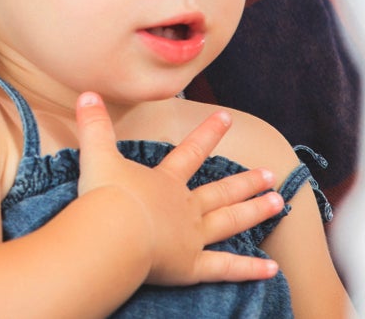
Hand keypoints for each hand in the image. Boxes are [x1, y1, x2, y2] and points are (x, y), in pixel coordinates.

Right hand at [74, 92, 282, 286]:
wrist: (113, 234)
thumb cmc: (105, 197)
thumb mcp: (97, 156)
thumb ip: (94, 127)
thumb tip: (86, 95)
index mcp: (164, 182)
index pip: (190, 153)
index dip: (208, 134)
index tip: (226, 117)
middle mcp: (184, 207)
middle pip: (219, 191)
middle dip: (244, 181)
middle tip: (270, 174)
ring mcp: (192, 237)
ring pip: (230, 222)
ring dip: (255, 213)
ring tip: (278, 204)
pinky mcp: (191, 266)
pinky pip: (226, 267)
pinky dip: (249, 269)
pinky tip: (272, 269)